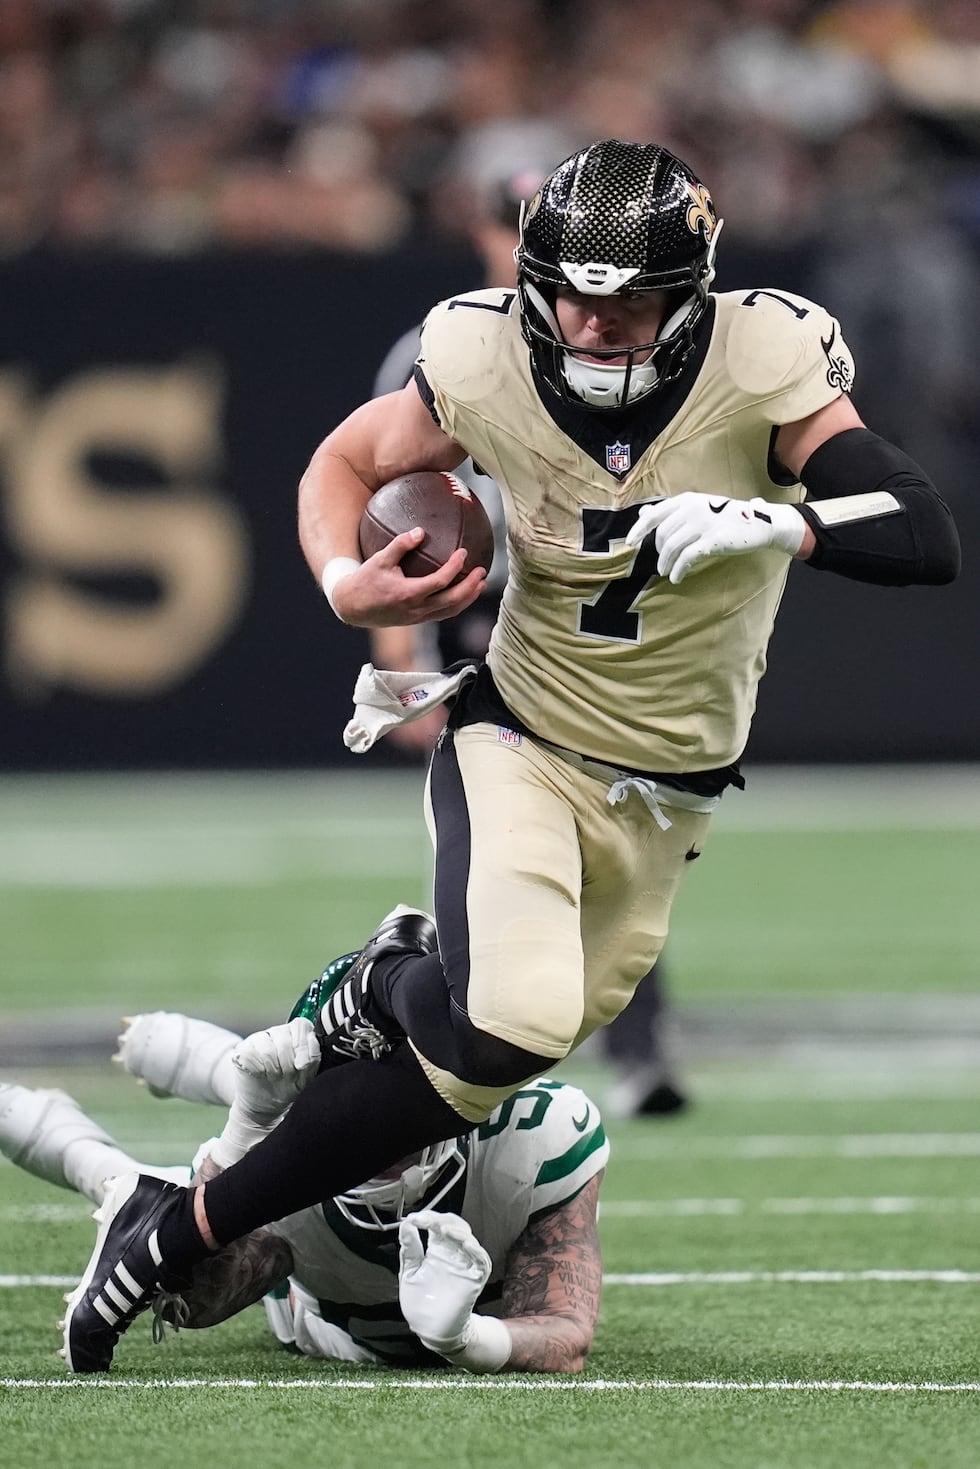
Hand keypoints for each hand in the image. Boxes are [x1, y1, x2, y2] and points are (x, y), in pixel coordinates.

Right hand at [231, 1017, 320, 1123]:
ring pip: (267, 1051)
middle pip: (285, 1042)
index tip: (302, 1065)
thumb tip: (305, 1060)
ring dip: (273, 1070)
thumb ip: (311, 1060)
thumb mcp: (307, 1075)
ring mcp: (257, 1039)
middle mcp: (276, 1032)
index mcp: (295, 1033)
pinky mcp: (241, 1050)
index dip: (303, 1047)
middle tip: (287, 1076)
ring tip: (274, 1077)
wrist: (266, 1103)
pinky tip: (260, 1075)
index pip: (301, 1026)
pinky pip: (249, 1056)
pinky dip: (257, 1071)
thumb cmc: (289, 1085)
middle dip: (288, 1066)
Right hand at [333, 532, 486, 626]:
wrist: (353, 607)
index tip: (464, 553)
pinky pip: (442, 614)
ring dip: (468, 598)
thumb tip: (420, 530)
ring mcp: (417, 617)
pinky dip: (456, 605)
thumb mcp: (380, 559)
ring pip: (450, 611)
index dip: (455, 568)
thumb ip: (400, 544)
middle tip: (482, 571)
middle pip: (452, 601)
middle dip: (470, 587)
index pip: (439, 581)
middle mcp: (416, 609)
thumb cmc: (365, 580)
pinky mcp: (416, 620)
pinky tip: (463, 593)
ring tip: (481, 584)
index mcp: (408, 593)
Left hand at [398, 1210, 491, 1353]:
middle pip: (454, 1226)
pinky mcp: (474, 1279)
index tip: (413, 1219)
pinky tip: (464, 1243)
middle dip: (441, 1219)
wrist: (429, 1331)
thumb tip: (406, 1223)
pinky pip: (481, 1260)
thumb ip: (410, 1249)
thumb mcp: (409, 1272)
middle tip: (426, 1221)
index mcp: (436, 1250)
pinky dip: (475, 1250)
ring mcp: (465, 1265)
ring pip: (468, 1239)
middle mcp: (452, 1254)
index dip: (427, 1218)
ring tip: (442, 1228)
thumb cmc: (421, 1303)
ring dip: (457, 1231)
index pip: (437, 1225)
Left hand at [625, 492, 804, 583]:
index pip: (655, 514)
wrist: (759, 523)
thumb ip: (671, 512)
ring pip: (672, 547)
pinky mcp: (713, 540)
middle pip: (663, 535)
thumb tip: (643, 513)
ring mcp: (703, 523)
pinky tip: (677, 578)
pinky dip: (678, 570)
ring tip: (667, 573)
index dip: (639, 529)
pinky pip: (687, 558)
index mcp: (686, 500)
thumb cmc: (725, 517)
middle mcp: (692, 509)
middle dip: (659, 553)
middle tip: (661, 566)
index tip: (630, 543)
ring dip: (666, 564)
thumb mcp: (697, 508)